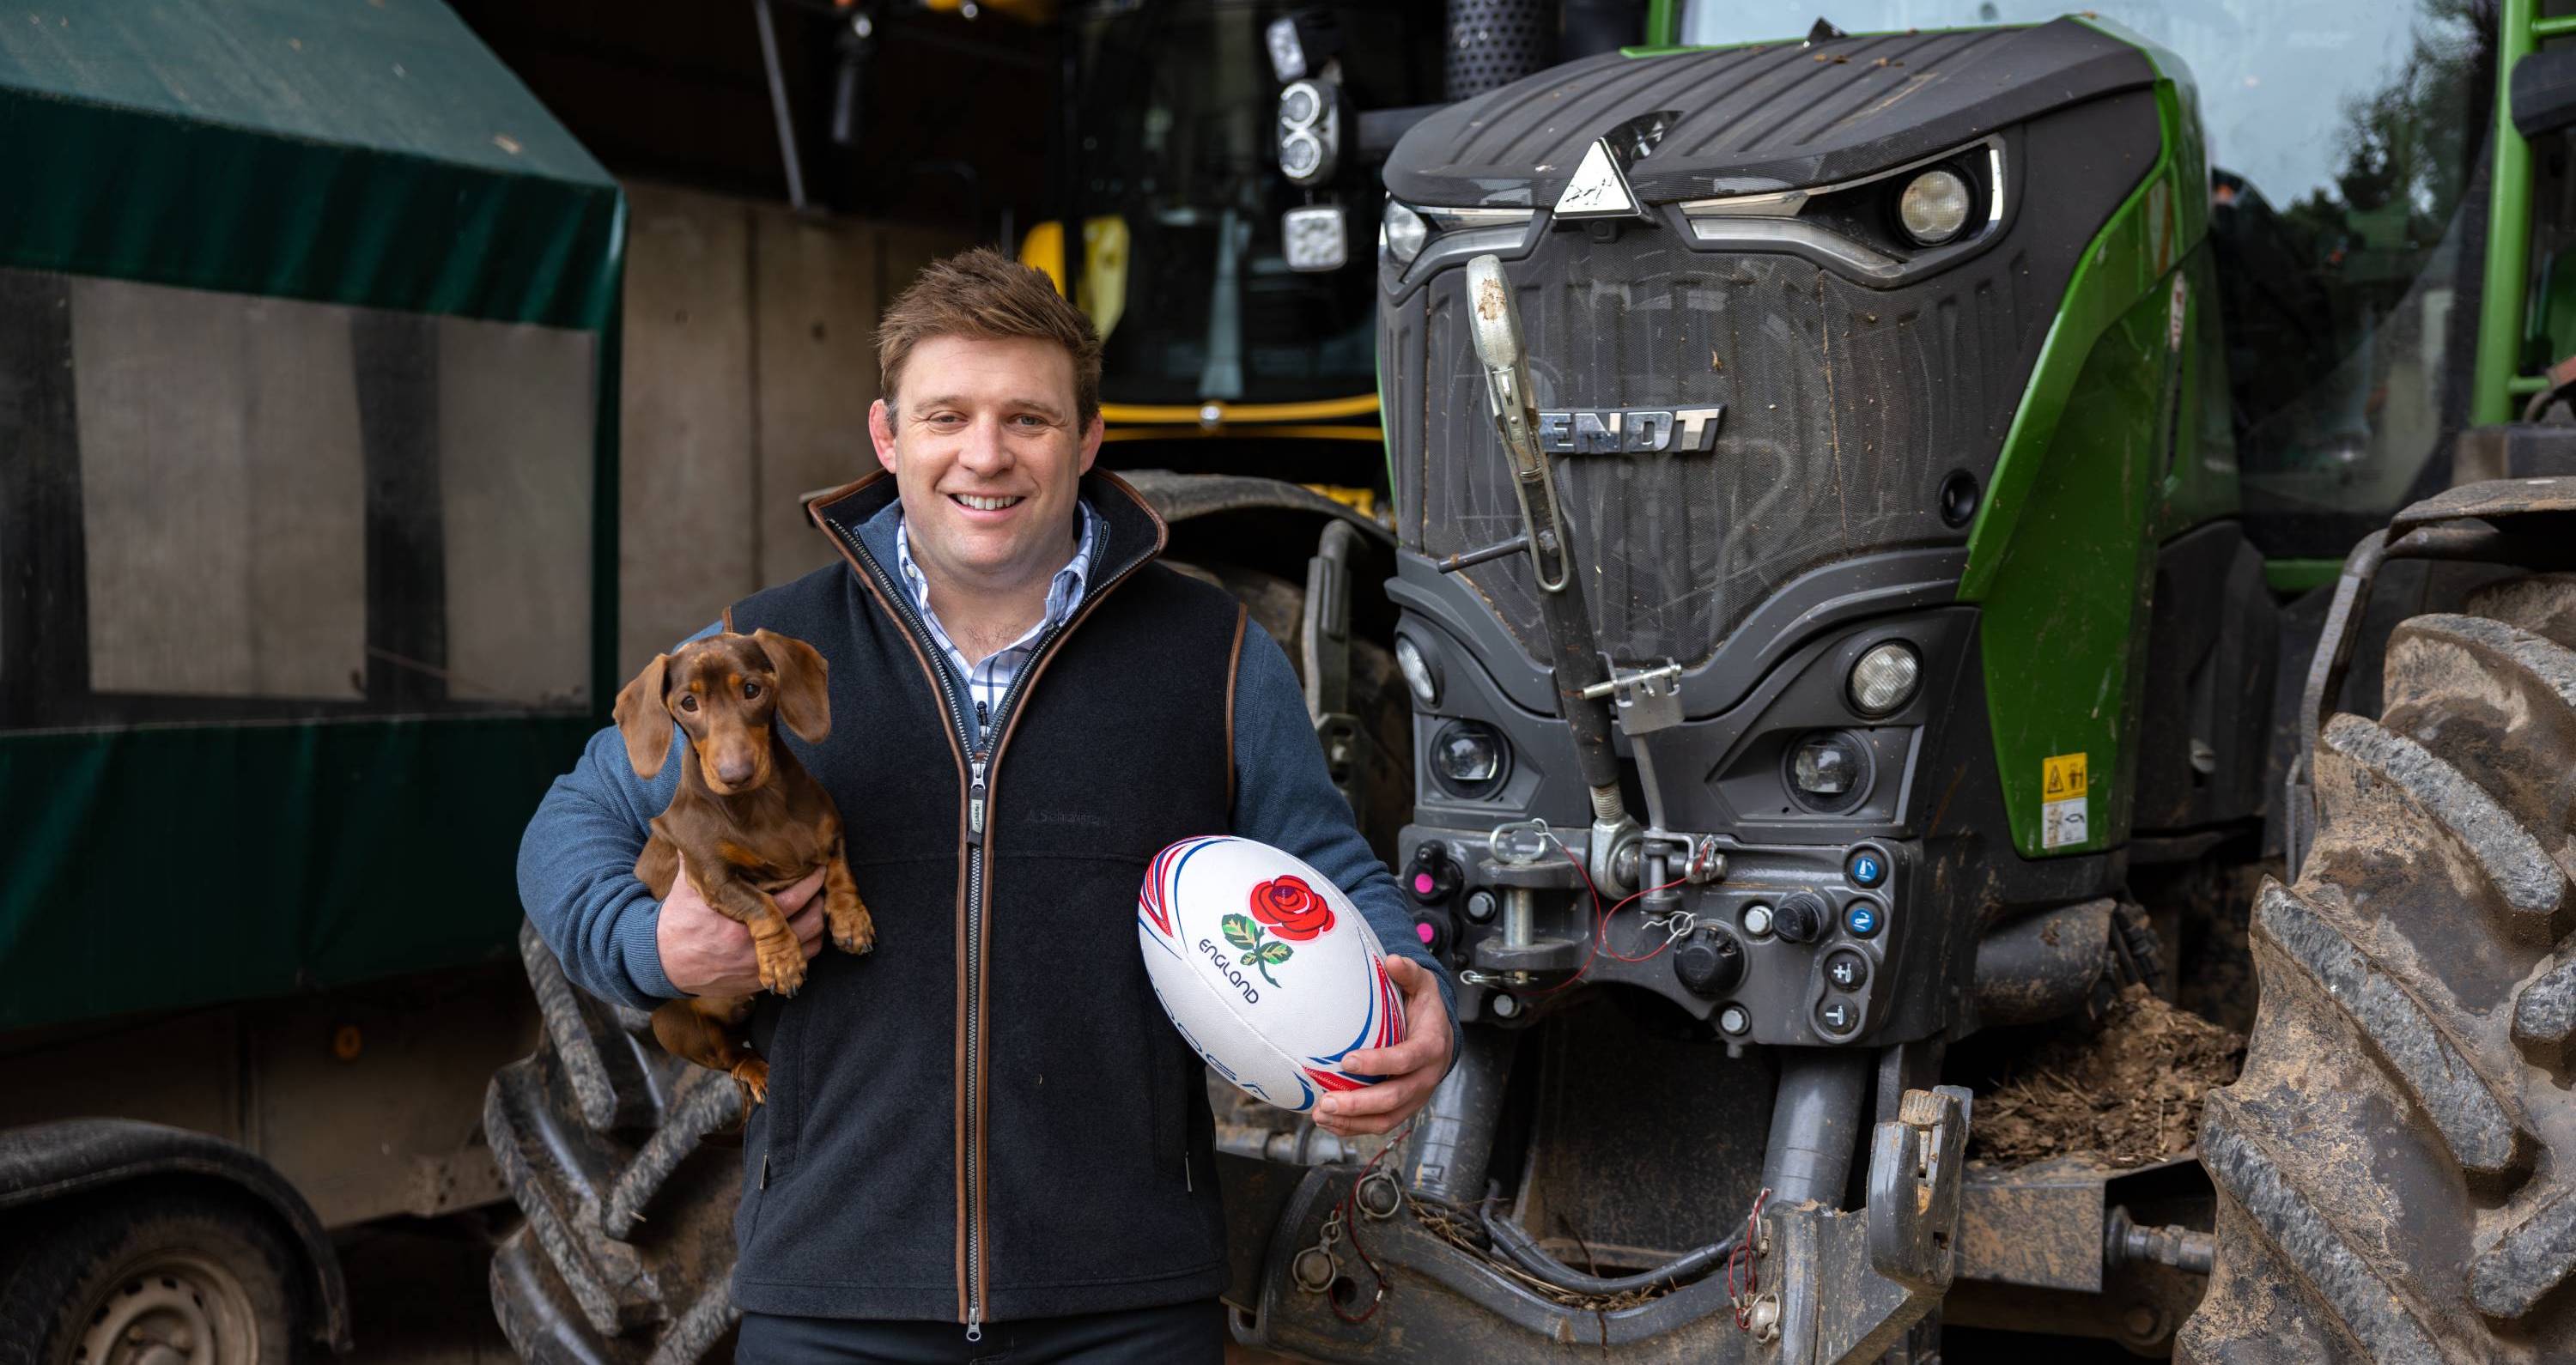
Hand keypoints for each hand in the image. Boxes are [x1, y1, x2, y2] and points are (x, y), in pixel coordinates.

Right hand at [656, 853, 825, 996]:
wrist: (662, 963)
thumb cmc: (678, 919)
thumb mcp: (688, 886)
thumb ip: (702, 855)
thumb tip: (700, 819)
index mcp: (740, 919)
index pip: (792, 898)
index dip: (812, 882)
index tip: (819, 866)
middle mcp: (754, 946)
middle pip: (810, 923)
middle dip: (821, 901)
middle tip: (823, 885)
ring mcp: (760, 966)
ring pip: (810, 946)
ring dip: (819, 925)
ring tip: (818, 905)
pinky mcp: (760, 981)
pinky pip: (799, 965)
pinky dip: (808, 947)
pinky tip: (806, 929)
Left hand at [1313, 956, 1452, 1137]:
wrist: (1442, 1036)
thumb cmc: (1426, 1009)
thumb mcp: (1423, 985)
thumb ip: (1409, 973)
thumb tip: (1392, 960)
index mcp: (1431, 1047)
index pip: (1406, 1059)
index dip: (1379, 1063)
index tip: (1347, 1061)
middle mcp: (1426, 1077)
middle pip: (1394, 1097)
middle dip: (1359, 1104)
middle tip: (1327, 1101)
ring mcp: (1415, 1097)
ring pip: (1386, 1118)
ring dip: (1352, 1122)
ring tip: (1321, 1115)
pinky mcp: (1403, 1108)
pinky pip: (1380, 1123)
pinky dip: (1354, 1127)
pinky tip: (1328, 1121)